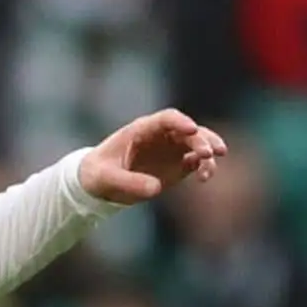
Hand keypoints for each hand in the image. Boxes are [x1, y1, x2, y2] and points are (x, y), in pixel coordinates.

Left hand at [80, 109, 228, 204]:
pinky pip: (197, 162)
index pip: (166, 118)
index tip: (192, 129)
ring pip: (198, 144)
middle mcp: (161, 136)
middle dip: (201, 139)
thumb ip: (128, 182)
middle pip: (188, 130)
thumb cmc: (97, 174)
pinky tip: (204, 177)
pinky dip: (204, 167)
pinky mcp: (177, 165)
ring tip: (208, 170)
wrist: (99, 184)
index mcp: (141, 130)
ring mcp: (171, 149)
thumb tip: (156, 188)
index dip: (180, 122)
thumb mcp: (106, 178)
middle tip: (208, 153)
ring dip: (208, 152)